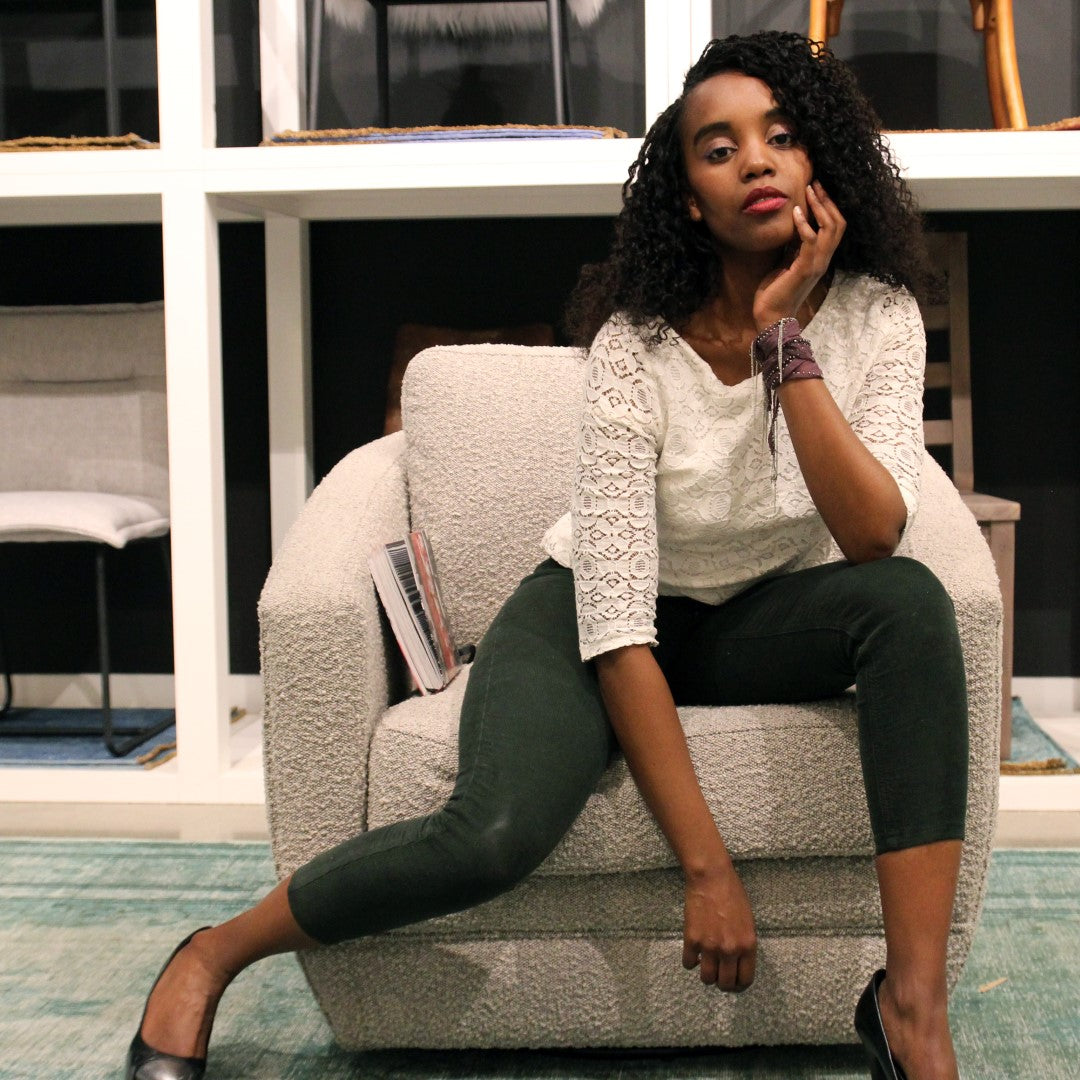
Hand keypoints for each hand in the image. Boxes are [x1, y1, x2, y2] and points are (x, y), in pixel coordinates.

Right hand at [682, 864, 757, 991]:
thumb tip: (737, 962)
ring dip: (706, 974)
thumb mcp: (748, 921)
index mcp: (748, 945)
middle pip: (725, 984)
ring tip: (705, 963)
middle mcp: (730, 950)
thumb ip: (744, 944)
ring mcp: (710, 946)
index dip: (738, 985)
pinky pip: (689, 963)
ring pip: (707, 978)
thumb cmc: (732, 894)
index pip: (745, 980)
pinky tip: (693, 952)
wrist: (711, 877)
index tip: (733, 982)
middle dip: (722, 982)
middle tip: (718, 975)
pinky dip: (690, 961)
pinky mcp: (692, 939)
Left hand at [753, 180, 845, 329]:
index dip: (828, 206)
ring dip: (819, 207)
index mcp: (820, 258)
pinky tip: (797, 212)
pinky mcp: (804, 269)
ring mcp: (816, 264)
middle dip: (827, 201)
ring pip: (830, 228)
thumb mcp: (785, 263)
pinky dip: (804, 224)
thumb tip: (793, 226)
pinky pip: (811, 241)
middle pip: (838, 223)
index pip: (834, 226)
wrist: (771, 316)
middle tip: (815, 183)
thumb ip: (793, 247)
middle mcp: (823, 259)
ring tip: (808, 191)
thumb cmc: (775, 292)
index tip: (816, 189)